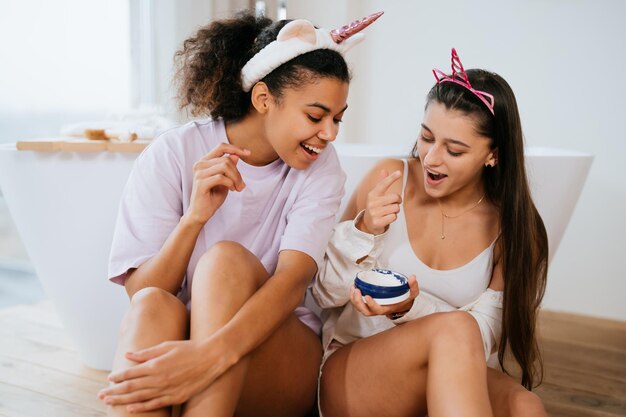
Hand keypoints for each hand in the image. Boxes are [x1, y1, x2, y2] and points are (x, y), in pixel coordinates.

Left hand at [98, 338, 234, 412]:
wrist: (211, 358)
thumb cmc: (189, 349)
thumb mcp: (166, 346)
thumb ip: (146, 353)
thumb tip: (128, 355)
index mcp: (155, 365)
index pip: (130, 373)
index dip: (118, 377)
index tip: (109, 378)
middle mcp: (158, 379)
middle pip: (131, 388)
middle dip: (114, 391)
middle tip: (101, 395)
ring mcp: (167, 390)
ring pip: (139, 398)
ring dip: (122, 400)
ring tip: (110, 402)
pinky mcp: (175, 397)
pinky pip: (154, 404)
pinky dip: (141, 407)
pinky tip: (130, 408)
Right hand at [185, 144, 250, 225]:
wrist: (201, 213)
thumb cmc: (212, 196)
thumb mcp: (224, 180)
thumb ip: (228, 168)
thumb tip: (236, 156)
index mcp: (205, 161)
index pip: (221, 147)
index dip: (236, 148)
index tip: (248, 153)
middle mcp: (200, 164)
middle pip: (226, 159)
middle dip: (238, 172)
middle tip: (241, 185)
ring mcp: (199, 173)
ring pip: (225, 166)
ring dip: (236, 178)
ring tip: (238, 188)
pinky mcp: (201, 183)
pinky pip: (221, 178)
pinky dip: (230, 183)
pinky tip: (232, 190)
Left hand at [350, 275, 418, 317]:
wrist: (401, 305)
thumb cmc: (405, 299)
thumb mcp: (412, 293)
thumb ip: (413, 286)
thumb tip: (413, 277)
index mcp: (387, 308)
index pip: (377, 310)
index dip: (371, 304)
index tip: (367, 296)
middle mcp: (378, 310)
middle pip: (365, 311)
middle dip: (358, 302)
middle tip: (357, 290)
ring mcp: (372, 308)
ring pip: (360, 308)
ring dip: (354, 300)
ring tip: (353, 288)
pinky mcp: (369, 304)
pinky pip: (359, 304)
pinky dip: (354, 298)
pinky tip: (353, 288)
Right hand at [357, 169, 401, 234]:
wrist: (368, 223)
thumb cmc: (375, 207)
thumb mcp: (377, 195)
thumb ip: (382, 183)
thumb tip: (384, 170)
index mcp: (373, 194)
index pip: (383, 184)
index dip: (391, 178)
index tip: (399, 172)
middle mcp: (372, 203)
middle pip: (395, 197)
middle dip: (398, 201)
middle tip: (394, 203)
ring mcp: (374, 213)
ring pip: (396, 208)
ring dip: (395, 210)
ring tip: (389, 211)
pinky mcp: (377, 222)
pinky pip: (393, 217)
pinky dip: (393, 218)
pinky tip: (387, 218)